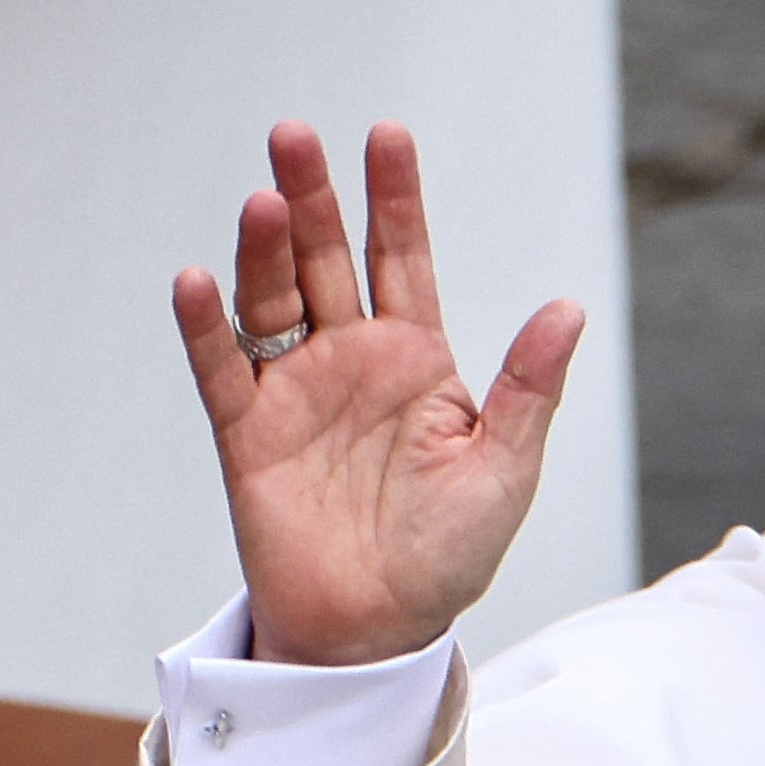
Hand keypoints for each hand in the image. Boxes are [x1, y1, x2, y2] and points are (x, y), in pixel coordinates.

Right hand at [172, 121, 584, 665]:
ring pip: (271, 301)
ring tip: (264, 201)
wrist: (381, 630)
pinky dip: (205, 327)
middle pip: (325, 260)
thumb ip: (528, 388)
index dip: (394, 200)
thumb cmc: (449, 554)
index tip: (389, 136)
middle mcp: (350, 362)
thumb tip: (567, 309)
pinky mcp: (248, 436)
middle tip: (294, 135)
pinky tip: (196, 280)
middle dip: (313, 198)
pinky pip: (221, 372)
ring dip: (263, 251)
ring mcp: (295, 394)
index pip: (402, 259)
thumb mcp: (505, 468)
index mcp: (417, 360)